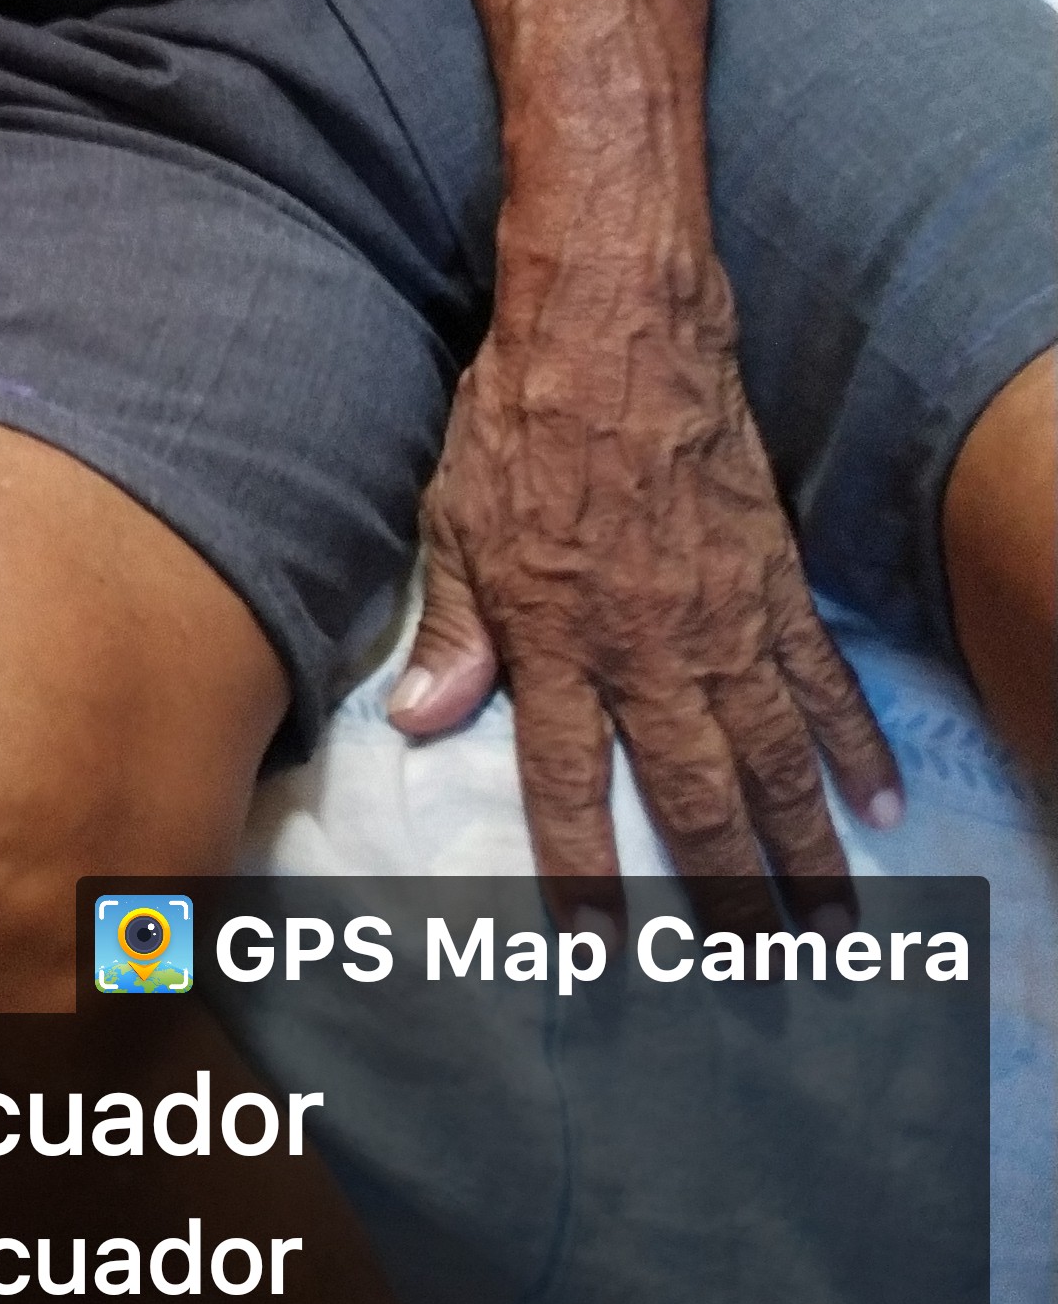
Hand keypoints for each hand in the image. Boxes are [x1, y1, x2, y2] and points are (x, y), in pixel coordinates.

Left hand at [386, 279, 900, 897]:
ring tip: (828, 924)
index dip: (583, 873)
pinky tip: (881, 803)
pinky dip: (854, 745)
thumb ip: (452, 630)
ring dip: (802, 847)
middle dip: (722, 894)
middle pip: (692, 796)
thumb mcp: (453, 520)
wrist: (616, 329)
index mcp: (557, 639)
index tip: (598, 948)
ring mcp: (724, 621)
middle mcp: (648, 648)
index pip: (569, 785)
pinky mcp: (777, 583)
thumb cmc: (520, 421)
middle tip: (752, 974)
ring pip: (772, 759)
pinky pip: (824, 682)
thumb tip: (422, 723)